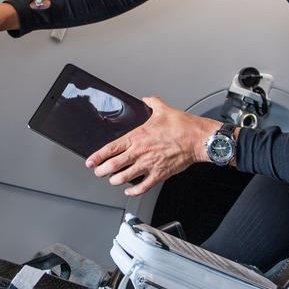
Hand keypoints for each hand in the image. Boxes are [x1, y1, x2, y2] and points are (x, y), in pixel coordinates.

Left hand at [86, 97, 219, 195]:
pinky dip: (134, 190)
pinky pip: (143, 187)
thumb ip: (152, 103)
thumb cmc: (183, 126)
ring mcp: (149, 165)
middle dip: (102, 170)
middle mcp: (140, 152)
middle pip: (114, 165)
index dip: (97, 157)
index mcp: (138, 137)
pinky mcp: (159, 174)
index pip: (111, 148)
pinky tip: (130, 189)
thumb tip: (148, 98)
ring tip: (112, 180)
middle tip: (98, 172)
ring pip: (125, 177)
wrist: (198, 139)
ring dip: (115, 180)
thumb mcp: (163, 109)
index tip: (91, 162)